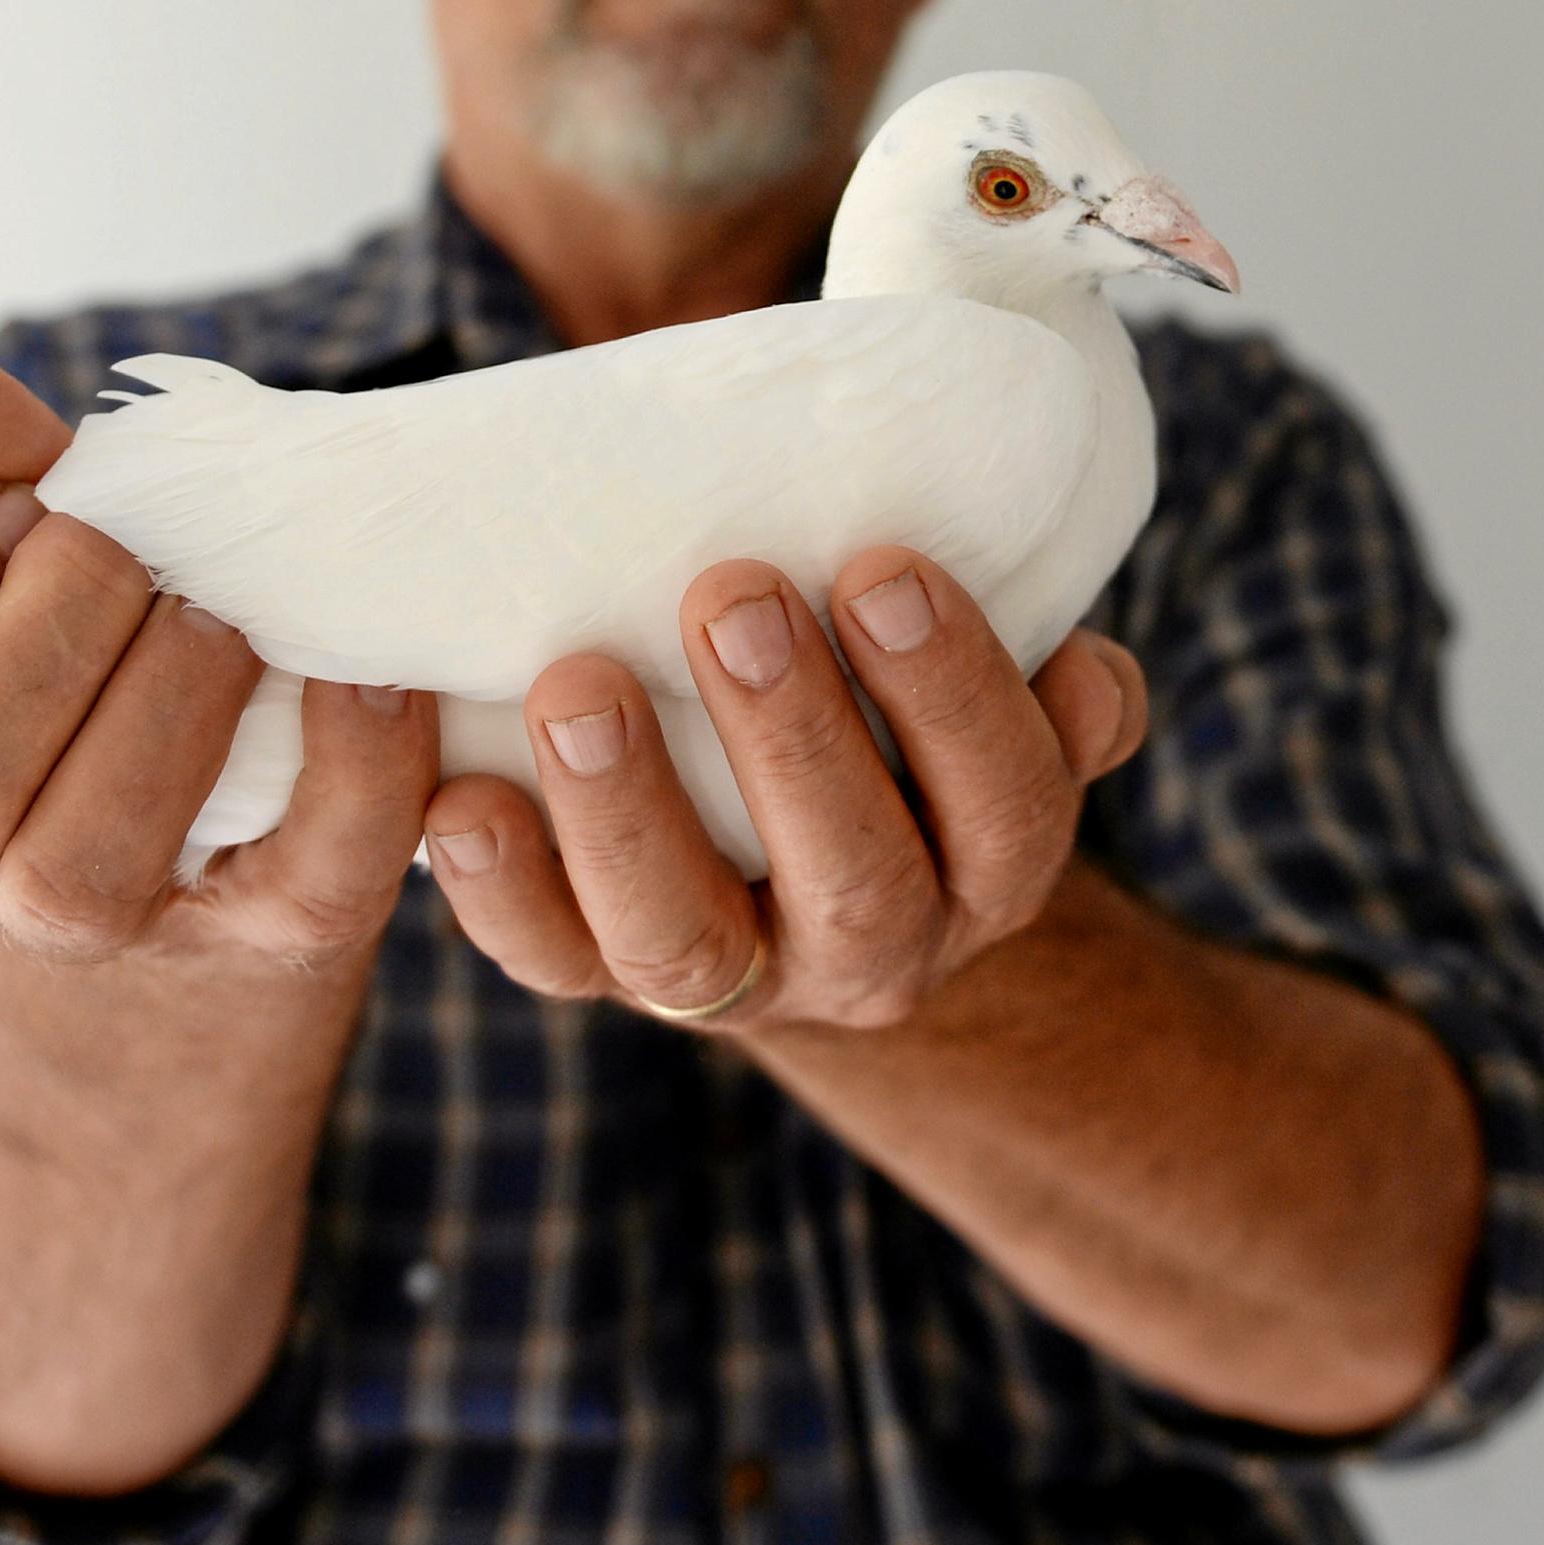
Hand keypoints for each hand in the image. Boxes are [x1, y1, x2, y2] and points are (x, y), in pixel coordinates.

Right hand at [0, 350, 436, 970]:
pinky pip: (308, 874)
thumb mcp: (18, 555)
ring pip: (78, 868)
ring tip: (216, 612)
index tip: (5, 508)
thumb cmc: (85, 661)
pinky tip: (360, 673)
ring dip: (165, 697)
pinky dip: (352, 765)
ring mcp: (102, 931)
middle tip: (119, 547)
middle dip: (48, 622)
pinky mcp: (267, 939)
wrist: (212, 848)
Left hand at [419, 548, 1146, 1034]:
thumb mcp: (981, 698)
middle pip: (856, 880)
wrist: (801, 873)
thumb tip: (1084, 671)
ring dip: (629, 810)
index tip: (881, 564)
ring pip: (686, 942)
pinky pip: (547, 961)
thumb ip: (1036, 680)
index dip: (954, 694)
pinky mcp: (601, 977)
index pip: (1007, 802)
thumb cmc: (895, 721)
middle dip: (794, 733)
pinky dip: (497, 888)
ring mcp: (735, 979)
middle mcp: (875, 946)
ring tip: (577, 680)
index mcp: (987, 862)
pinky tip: (460, 798)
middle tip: (729, 590)